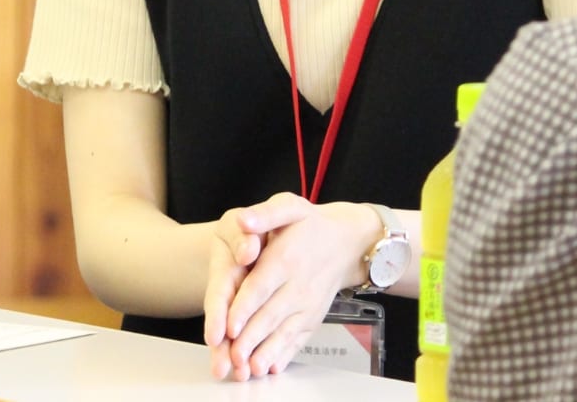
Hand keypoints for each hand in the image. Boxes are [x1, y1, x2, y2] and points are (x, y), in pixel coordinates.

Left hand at [204, 193, 375, 379]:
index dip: (244, 308)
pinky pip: (298, 340)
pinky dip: (284, 356)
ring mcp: (308, 305)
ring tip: (247, 370)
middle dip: (249, 340)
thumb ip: (264, 214)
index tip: (228, 327)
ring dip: (265, 353)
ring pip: (283, 333)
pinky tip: (271, 368)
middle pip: (270, 316)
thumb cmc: (311, 225)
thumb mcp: (289, 207)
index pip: (261, 286)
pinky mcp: (313, 318)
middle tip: (231, 358)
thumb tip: (243, 220)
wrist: (347, 241)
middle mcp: (299, 284)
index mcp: (287, 257)